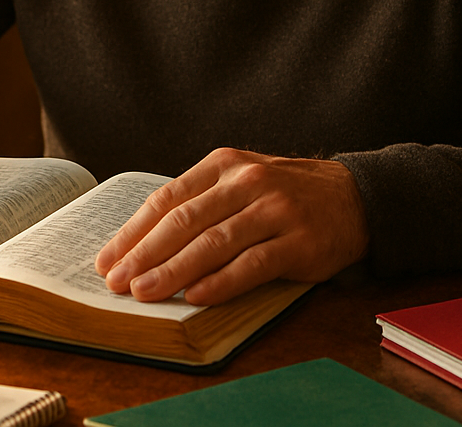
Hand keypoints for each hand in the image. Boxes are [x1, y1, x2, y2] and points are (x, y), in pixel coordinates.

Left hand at [95, 148, 368, 305]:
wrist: (354, 197)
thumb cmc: (284, 195)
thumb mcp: (240, 182)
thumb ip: (200, 204)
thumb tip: (144, 246)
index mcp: (223, 165)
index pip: (167, 199)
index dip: (133, 232)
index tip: (106, 260)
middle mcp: (246, 182)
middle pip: (184, 221)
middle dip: (144, 255)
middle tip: (116, 282)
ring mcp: (274, 210)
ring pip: (213, 243)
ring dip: (173, 271)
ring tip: (145, 293)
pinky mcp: (299, 241)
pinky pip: (252, 264)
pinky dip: (220, 281)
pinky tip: (196, 296)